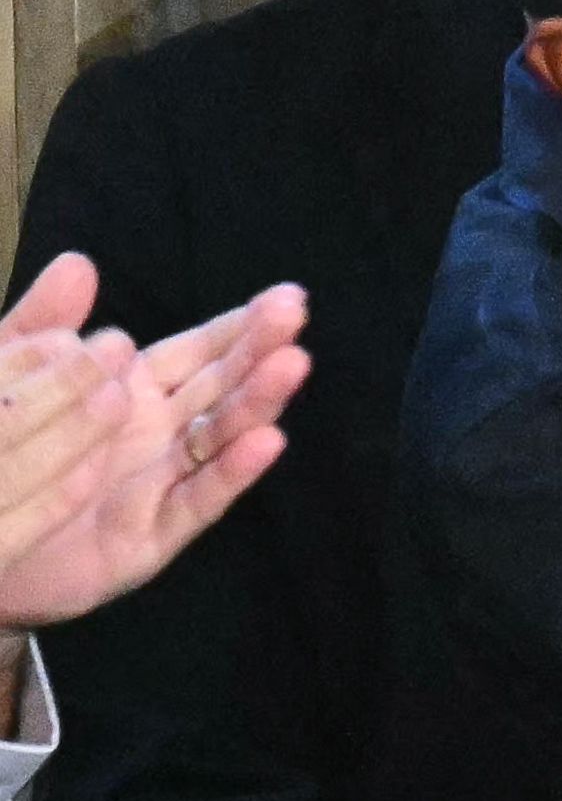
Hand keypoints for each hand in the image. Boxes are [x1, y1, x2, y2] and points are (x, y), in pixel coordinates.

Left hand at [0, 257, 310, 630]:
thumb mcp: (7, 382)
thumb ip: (42, 326)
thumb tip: (80, 261)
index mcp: (132, 392)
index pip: (200, 352)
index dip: (241, 325)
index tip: (286, 297)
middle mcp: (159, 435)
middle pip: (222, 387)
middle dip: (260, 350)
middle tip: (295, 317)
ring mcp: (161, 485)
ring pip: (220, 436)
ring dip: (258, 401)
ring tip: (291, 366)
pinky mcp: (151, 539)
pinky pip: (197, 501)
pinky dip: (233, 472)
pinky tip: (265, 441)